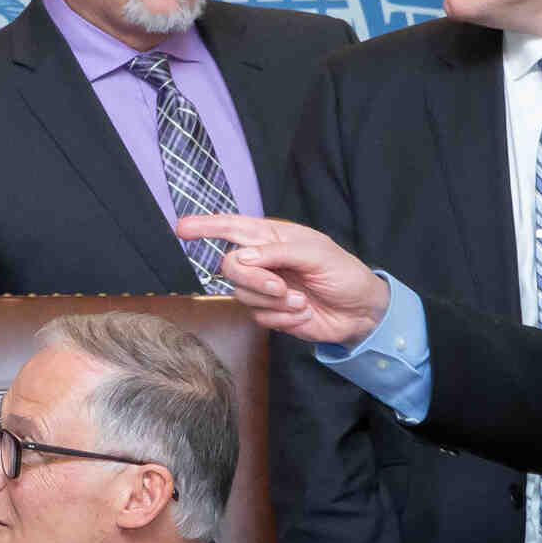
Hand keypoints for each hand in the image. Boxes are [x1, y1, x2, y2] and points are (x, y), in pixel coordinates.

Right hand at [173, 213, 392, 347]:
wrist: (360, 312)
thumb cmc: (344, 274)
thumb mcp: (317, 254)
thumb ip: (278, 252)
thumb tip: (243, 257)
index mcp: (274, 237)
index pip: (233, 227)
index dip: (206, 226)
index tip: (181, 228)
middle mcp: (264, 261)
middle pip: (231, 266)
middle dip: (253, 279)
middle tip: (279, 286)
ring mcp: (265, 288)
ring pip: (242, 294)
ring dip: (273, 300)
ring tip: (300, 300)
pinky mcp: (269, 312)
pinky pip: (258, 316)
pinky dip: (281, 316)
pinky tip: (301, 311)